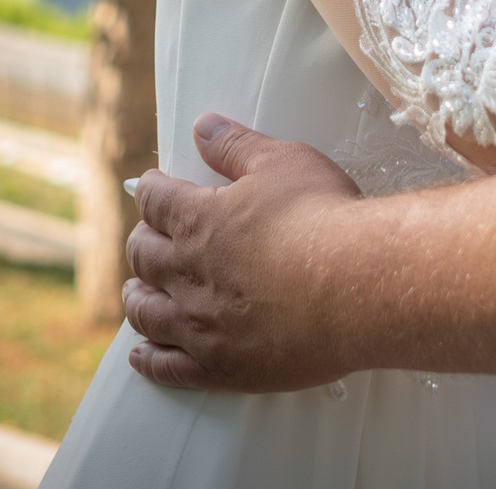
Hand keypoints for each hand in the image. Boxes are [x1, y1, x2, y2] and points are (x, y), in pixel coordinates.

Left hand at [122, 113, 370, 392]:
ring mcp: (201, 324)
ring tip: (137, 293)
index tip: (151, 189)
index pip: (154, 200)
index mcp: (197, 218)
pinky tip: (142, 355)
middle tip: (147, 240)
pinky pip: (169, 367)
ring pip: (146, 313)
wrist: (358, 286)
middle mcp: (188, 272)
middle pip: (142, 256)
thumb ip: (237, 146)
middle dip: (141, 243)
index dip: (151, 191)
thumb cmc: (324, 218)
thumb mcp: (283, 162)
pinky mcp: (221, 365)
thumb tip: (203, 127)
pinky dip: (150, 360)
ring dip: (137, 299)